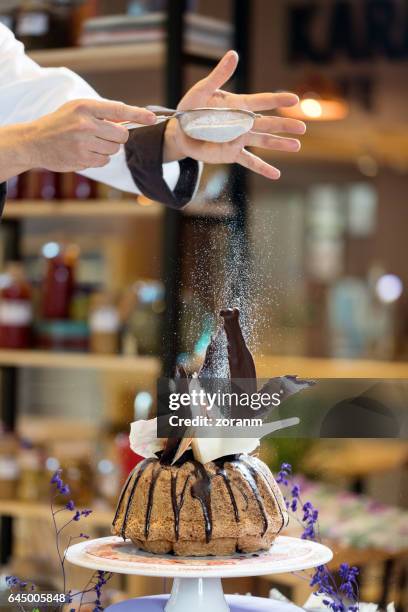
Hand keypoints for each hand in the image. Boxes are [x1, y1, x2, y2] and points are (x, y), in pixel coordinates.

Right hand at [25, 99, 155, 171]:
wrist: (34, 141)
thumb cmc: (60, 124)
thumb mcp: (77, 109)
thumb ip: (101, 113)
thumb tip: (129, 119)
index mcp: (85, 106)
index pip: (119, 110)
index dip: (139, 114)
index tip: (153, 119)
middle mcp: (85, 124)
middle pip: (121, 135)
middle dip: (117, 137)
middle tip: (103, 135)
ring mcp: (83, 143)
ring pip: (114, 150)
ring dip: (107, 149)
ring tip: (89, 144)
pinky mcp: (82, 159)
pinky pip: (104, 161)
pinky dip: (99, 159)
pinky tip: (85, 153)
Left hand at [164, 50, 304, 178]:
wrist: (180, 132)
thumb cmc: (191, 108)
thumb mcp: (202, 90)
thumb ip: (219, 75)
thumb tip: (234, 54)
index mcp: (238, 105)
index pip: (262, 101)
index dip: (278, 100)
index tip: (294, 99)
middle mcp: (242, 122)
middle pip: (268, 123)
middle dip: (285, 125)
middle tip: (303, 127)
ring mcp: (238, 139)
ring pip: (263, 141)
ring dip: (280, 144)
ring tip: (297, 146)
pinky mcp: (231, 153)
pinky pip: (249, 161)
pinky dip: (263, 168)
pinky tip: (276, 175)